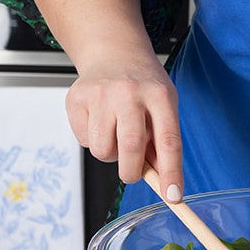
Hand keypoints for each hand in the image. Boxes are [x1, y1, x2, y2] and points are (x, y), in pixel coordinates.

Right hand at [65, 54, 182, 201]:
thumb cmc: (144, 88)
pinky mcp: (76, 98)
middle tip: (132, 173)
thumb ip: (163, 142)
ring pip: (102, 149)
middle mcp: (130, 92)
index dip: (171, 173)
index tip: (173, 196)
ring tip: (115, 136)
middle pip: (130, 148)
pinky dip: (92, 141)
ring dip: (109, 154)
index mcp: (160, 96)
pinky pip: (83, 140)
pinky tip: (99, 122)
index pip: (169, 141)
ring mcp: (101, 94)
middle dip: (132, 172)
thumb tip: (162, 182)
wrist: (113, 52)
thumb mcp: (164, 107)